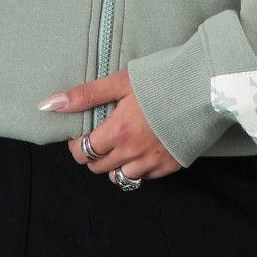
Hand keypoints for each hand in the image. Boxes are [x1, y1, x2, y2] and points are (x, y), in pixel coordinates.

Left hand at [37, 68, 182, 180]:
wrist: (206, 86)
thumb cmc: (162, 78)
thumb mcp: (120, 82)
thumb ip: (85, 95)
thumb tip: (49, 105)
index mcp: (117, 132)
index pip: (83, 152)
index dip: (77, 144)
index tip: (83, 132)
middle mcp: (133, 153)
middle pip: (98, 167)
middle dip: (93, 153)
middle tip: (101, 135)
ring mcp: (153, 162)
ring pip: (121, 177)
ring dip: (115, 164)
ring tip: (121, 143)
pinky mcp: (172, 166)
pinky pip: (145, 177)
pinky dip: (139, 168)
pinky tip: (143, 149)